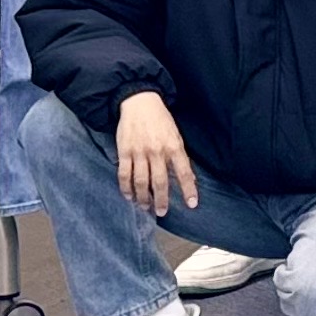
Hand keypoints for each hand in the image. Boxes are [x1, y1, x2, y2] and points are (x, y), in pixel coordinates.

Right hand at [113, 91, 198, 216]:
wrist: (139, 103)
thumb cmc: (161, 120)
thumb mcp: (176, 135)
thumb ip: (181, 157)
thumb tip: (189, 178)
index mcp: (174, 147)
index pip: (184, 173)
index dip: (188, 189)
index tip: (191, 204)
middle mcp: (157, 151)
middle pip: (160, 182)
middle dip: (162, 200)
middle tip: (162, 212)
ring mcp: (139, 152)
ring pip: (141, 181)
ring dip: (143, 197)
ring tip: (145, 207)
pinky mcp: (124, 152)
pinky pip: (124, 174)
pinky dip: (126, 187)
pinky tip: (128, 196)